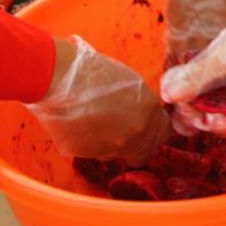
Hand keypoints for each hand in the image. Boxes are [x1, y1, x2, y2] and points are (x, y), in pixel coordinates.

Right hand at [26, 36, 170, 162]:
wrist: (60, 77)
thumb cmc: (92, 70)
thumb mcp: (130, 82)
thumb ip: (141, 104)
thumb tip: (142, 114)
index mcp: (148, 110)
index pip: (164, 133)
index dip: (155, 131)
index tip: (147, 128)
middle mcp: (134, 133)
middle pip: (144, 152)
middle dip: (135, 145)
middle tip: (120, 130)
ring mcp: (110, 147)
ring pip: (117, 154)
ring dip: (110, 144)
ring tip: (94, 121)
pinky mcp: (87, 154)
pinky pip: (94, 154)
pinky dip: (90, 144)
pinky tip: (81, 125)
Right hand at [160, 1, 225, 138]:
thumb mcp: (222, 57)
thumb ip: (194, 77)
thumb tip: (165, 94)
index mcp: (222, 67)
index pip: (196, 93)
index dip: (186, 105)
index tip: (181, 109)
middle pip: (210, 114)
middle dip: (201, 120)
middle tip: (202, 120)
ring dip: (221, 127)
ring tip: (223, 120)